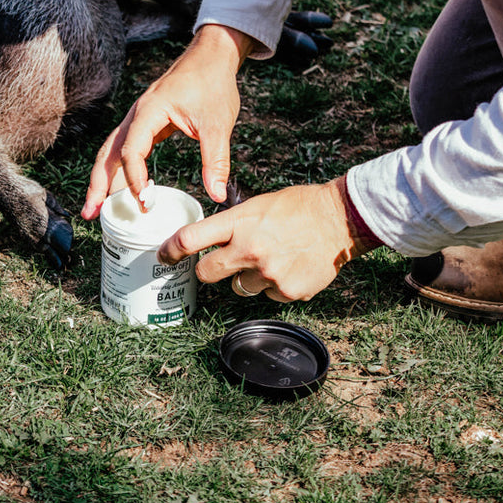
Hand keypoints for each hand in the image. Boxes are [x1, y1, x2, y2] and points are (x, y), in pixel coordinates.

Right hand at [82, 24, 253, 218]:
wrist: (211, 56)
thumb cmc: (213, 83)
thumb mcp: (218, 124)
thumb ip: (216, 160)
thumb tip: (217, 195)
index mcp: (150, 110)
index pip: (132, 151)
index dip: (134, 179)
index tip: (145, 202)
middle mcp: (136, 114)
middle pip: (108, 152)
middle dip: (98, 184)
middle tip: (91, 213)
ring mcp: (138, 118)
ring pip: (111, 151)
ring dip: (101, 179)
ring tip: (95, 208)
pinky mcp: (145, 123)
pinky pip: (124, 148)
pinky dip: (118, 169)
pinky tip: (118, 189)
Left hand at [157, 178, 373, 301]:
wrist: (340, 219)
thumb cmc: (298, 207)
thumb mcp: (257, 205)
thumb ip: (232, 224)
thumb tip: (209, 241)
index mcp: (239, 222)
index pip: (190, 239)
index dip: (170, 250)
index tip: (163, 255)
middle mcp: (249, 249)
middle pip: (206, 273)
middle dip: (209, 270)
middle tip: (222, 262)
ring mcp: (268, 273)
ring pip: (240, 287)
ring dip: (249, 277)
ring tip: (272, 258)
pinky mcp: (288, 291)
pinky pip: (268, 296)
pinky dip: (275, 286)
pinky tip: (290, 267)